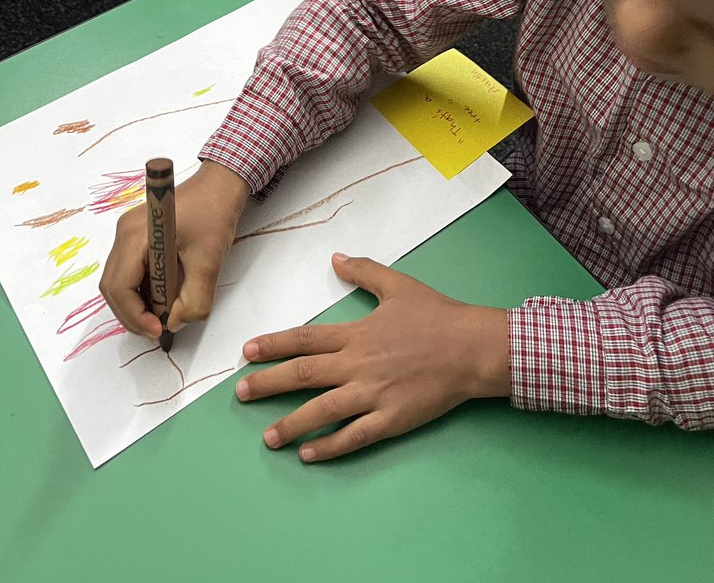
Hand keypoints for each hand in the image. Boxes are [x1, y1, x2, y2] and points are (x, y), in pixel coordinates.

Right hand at [99, 160, 249, 338]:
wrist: (220, 184)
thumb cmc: (214, 213)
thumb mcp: (209, 261)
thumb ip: (194, 300)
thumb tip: (175, 323)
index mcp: (135, 235)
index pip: (119, 286)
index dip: (135, 315)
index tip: (159, 330)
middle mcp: (124, 233)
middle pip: (113, 286)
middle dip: (134, 314)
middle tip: (159, 328)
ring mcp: (128, 234)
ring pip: (120, 280)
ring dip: (139, 303)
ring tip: (165, 313)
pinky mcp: (137, 236)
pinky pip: (131, 270)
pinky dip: (144, 289)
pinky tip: (165, 294)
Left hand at [236, 253, 509, 461]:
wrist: (472, 348)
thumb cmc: (437, 316)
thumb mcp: (398, 285)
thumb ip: (364, 272)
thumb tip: (336, 258)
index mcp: (357, 333)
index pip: (305, 339)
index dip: (274, 345)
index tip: (248, 351)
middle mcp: (358, 365)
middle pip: (304, 375)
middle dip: (269, 384)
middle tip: (241, 393)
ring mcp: (373, 395)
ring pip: (322, 411)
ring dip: (292, 424)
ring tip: (268, 437)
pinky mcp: (390, 419)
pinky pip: (353, 436)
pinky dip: (329, 447)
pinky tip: (309, 454)